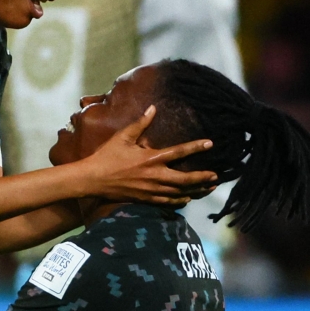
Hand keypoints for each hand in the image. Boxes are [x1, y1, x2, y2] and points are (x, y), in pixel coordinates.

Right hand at [79, 106, 216, 205]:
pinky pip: (168, 202)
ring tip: (209, 187)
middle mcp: (155, 176)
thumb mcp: (123, 137)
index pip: (179, 152)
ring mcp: (151, 190)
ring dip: (196, 190)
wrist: (93, 180)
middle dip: (203, 178)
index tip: (210, 143)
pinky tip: (187, 199)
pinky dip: (180, 201)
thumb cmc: (106, 156)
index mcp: (151, 158)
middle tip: (216, 176)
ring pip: (180, 193)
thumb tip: (152, 108)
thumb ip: (140, 123)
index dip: (196, 147)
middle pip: (186, 179)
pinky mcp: (146, 199)